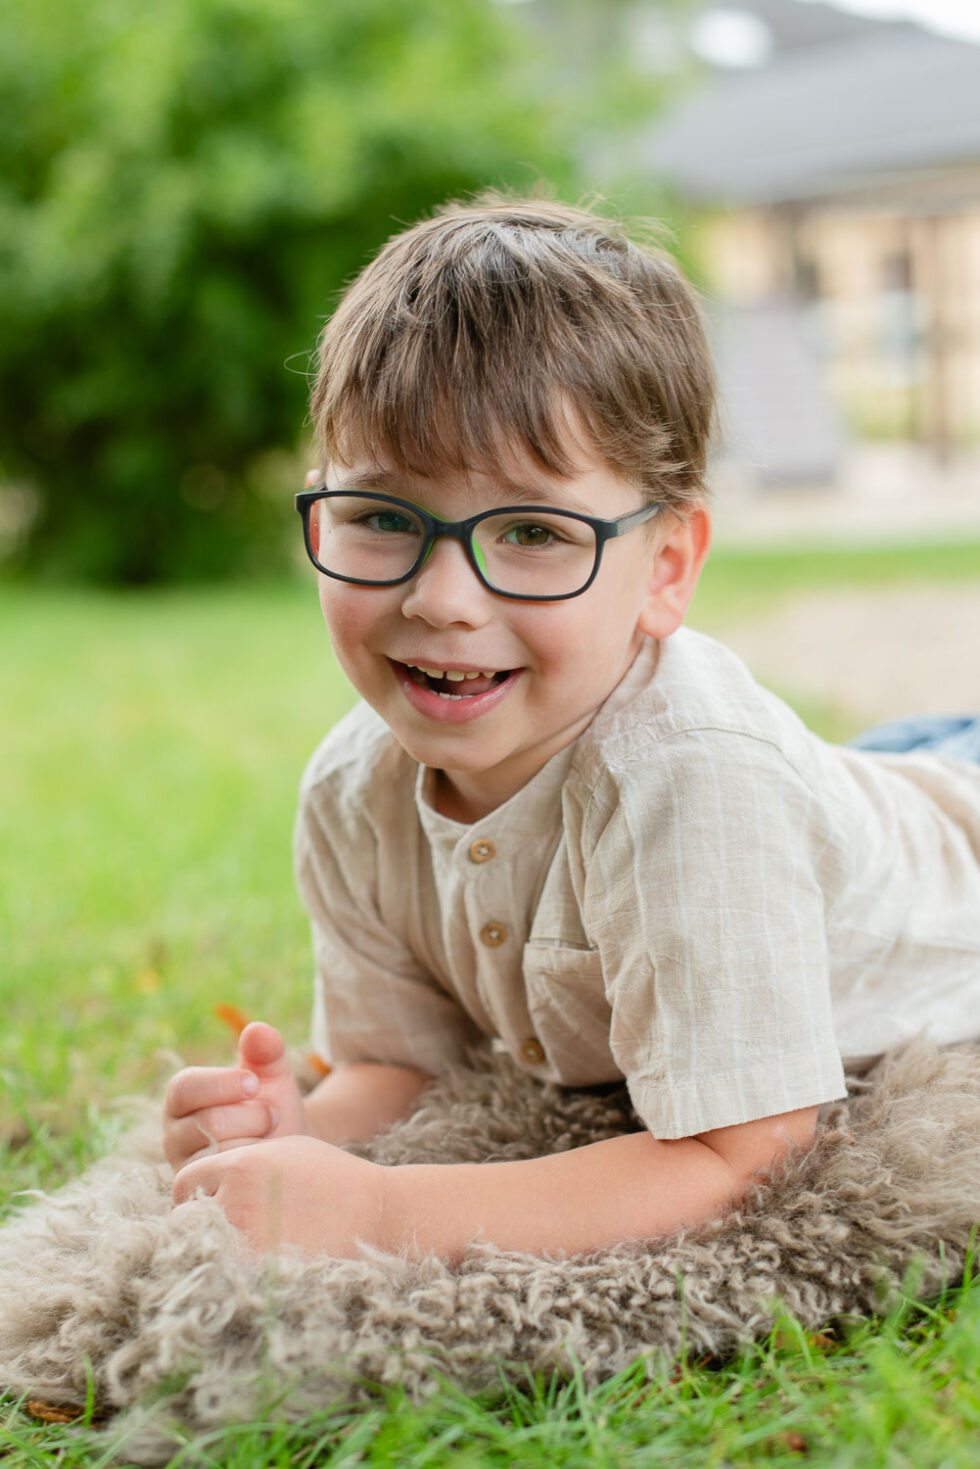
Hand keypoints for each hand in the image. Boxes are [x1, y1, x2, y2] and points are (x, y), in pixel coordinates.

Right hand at [163, 1021, 307, 1173]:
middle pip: (207, 1122)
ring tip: (271, 1138)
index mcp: (182, 1096)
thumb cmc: (271, 1106)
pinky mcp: (198, 1195)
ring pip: (217, 1155)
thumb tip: (257, 1030)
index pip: (185, 1086)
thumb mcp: (271, 1074)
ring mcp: (183, 1168)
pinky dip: (251, 1171)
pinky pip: (222, 1184)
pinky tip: (265, 1162)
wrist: (285, 1152)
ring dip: (255, 1143)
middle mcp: (173, 1133)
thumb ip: (266, 1049)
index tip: (256, 1083)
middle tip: (273, 1116)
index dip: (222, 1083)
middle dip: (251, 1116)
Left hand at [171, 1134, 388, 1257]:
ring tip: (233, 1243)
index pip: (185, 1182)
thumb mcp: (282, 1149)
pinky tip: (251, 1260)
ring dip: (211, 1246)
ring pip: (200, 1247)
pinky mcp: (260, 1269)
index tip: (210, 1200)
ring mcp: (246, 1238)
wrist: (373, 1211)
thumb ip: (239, 1160)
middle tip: (218, 1225)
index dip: (195, 1192)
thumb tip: (205, 1178)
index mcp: (239, 1166)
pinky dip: (230, 1268)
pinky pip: (225, 1271)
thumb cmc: (328, 1176)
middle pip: (183, 1217)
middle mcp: (236, 1200)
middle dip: (195, 1221)